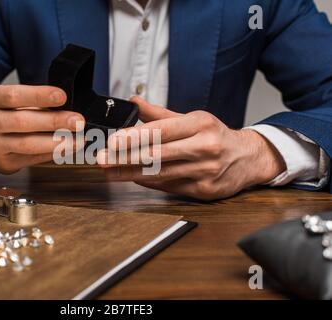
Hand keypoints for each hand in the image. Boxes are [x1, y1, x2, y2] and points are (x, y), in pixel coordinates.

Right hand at [0, 85, 84, 173]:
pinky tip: (69, 148)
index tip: (62, 96)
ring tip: (78, 139)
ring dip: (57, 142)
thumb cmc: (7, 117)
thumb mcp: (14, 103)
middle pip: (23, 121)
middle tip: (78, 121)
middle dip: (54, 121)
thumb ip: (37, 104)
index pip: (14, 95)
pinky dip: (54, 154)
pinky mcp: (4, 164)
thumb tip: (69, 110)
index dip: (39, 95)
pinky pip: (33, 159)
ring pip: (28, 144)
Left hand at [97, 97, 285, 200]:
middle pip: (158, 154)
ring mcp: (206, 171)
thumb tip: (134, 101)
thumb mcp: (193, 119)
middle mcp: (205, 147)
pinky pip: (169, 186)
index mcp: (200, 124)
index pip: (162, 130)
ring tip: (109, 171)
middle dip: (126, 157)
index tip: (113, 140)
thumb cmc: (216, 136)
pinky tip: (131, 178)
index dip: (135, 136)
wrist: (248, 158)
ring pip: (161, 173)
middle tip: (102, 159)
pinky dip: (148, 182)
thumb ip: (161, 114)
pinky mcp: (205, 190)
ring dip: (131, 173)